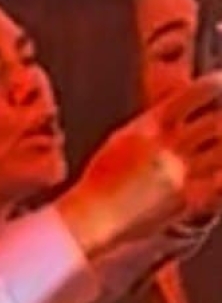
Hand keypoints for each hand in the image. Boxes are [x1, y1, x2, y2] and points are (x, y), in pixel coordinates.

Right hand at [57, 71, 221, 256]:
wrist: (93, 217)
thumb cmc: (100, 180)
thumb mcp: (122, 140)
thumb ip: (152, 125)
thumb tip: (177, 113)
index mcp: (148, 126)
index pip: (196, 93)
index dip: (216, 86)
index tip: (219, 86)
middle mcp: (167, 146)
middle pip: (219, 121)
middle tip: (220, 123)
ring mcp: (180, 173)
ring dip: (221, 148)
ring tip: (215, 149)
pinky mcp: (189, 200)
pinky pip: (221, 182)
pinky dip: (221, 176)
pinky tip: (215, 175)